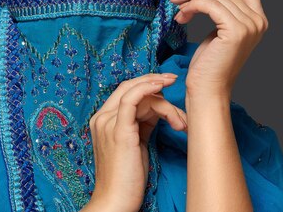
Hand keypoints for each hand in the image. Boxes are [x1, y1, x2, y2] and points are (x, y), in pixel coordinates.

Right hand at [86, 73, 186, 211]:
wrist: (115, 201)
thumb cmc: (127, 178)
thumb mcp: (136, 145)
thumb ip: (142, 124)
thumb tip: (158, 110)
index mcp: (103, 120)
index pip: (125, 92)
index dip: (147, 86)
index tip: (168, 86)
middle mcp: (102, 118)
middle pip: (130, 87)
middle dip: (155, 82)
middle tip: (175, 82)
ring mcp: (108, 122)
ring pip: (137, 94)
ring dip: (164, 101)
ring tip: (180, 121)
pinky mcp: (119, 130)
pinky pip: (131, 99)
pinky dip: (147, 88)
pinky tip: (161, 87)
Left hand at [169, 0, 268, 98]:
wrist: (207, 90)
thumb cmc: (208, 64)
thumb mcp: (218, 30)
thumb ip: (223, 8)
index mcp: (257, 18)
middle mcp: (258, 20)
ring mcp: (249, 25)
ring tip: (176, 10)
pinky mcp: (235, 30)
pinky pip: (208, 5)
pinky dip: (191, 6)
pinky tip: (181, 17)